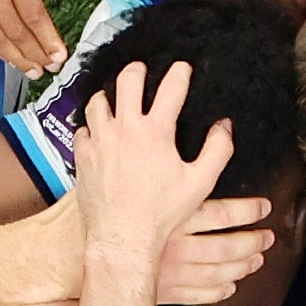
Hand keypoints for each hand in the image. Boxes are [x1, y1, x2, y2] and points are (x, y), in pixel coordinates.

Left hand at [72, 56, 241, 275]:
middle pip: (127, 81)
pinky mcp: (83, 157)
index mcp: (155, 132)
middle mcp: (124, 130)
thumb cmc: (161, 214)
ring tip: (115, 97)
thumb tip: (223, 127)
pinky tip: (98, 132)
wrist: (123, 237)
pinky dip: (91, 127)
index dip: (179, 73)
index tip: (182, 69)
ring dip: (108, 95)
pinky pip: (82, 130)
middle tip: (142, 71)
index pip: (170, 88)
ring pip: (98, 101)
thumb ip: (217, 150)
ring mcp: (100, 141)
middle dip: (137, 70)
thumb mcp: (200, 183)